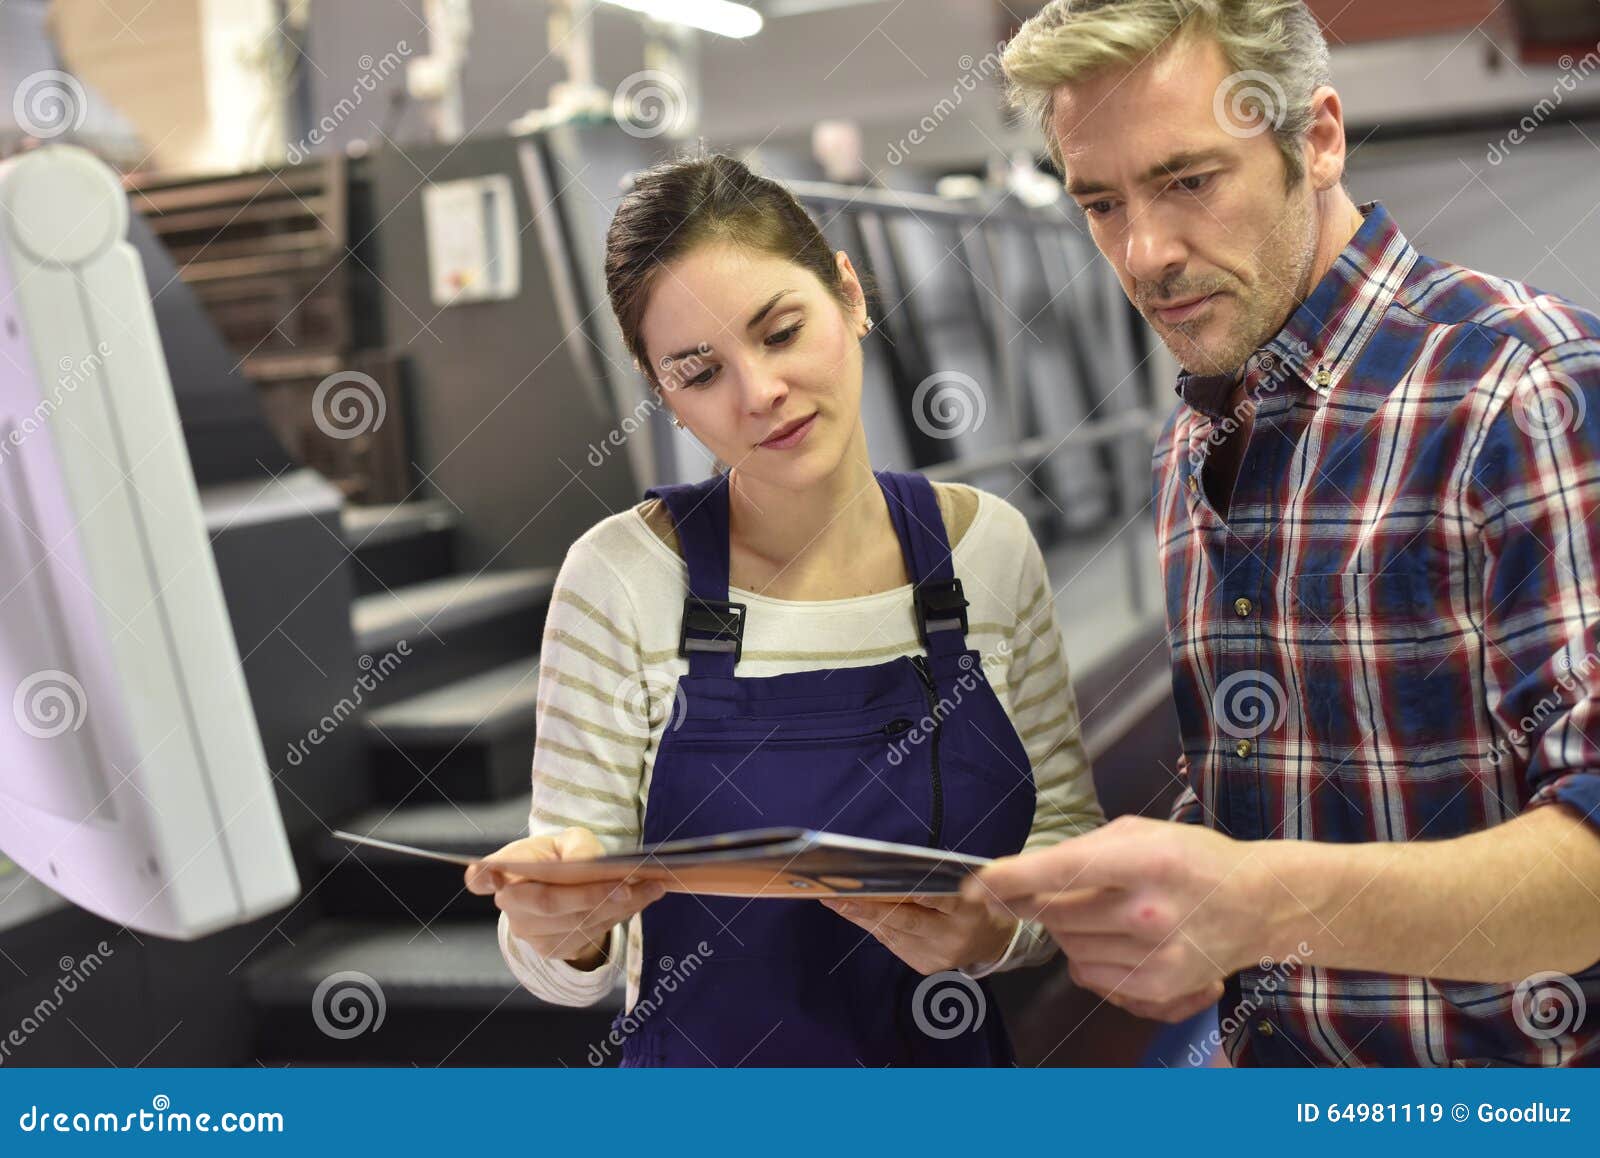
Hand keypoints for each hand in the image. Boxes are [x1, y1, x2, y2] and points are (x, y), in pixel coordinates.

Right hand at [464, 826, 665, 968]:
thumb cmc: (560, 857)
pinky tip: (644, 898)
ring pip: (576, 923)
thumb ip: (576, 847)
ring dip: (619, 906)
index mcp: (506, 869)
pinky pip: (590, 934)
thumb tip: (584, 864)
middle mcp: (511, 905)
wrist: (562, 889)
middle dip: (590, 895)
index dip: (484, 876)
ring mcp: (530, 933)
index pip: (484, 876)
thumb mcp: (569, 840)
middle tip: (627, 884)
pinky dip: (621, 916)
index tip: (484, 874)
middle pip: (548, 903)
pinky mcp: (553, 950)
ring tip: (651, 886)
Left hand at [820, 893, 1017, 975]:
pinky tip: (856, 913)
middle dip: (869, 907)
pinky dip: (875, 926)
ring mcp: (939, 955)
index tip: (879, 884)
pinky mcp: (926, 966)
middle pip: (907, 920)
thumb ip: (937, 879)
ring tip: (835, 900)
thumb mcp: (967, 883)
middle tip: (837, 895)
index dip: (908, 892)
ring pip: (893, 933)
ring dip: (862, 916)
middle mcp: (953, 936)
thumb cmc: (975, 900)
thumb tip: (889, 869)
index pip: (938, 898)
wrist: (994, 941)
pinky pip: (894, 943)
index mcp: (969, 910)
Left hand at [962, 815, 1269, 1019]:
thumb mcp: (1140, 833)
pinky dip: (1086, 955)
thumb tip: (1020, 876)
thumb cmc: (1192, 860)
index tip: (976, 884)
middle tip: (1065, 889)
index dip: (1010, 878)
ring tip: (1105, 911)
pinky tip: (1114, 938)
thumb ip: (1080, 851)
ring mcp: (1154, 955)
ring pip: (1066, 944)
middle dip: (1042, 900)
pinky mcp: (1157, 987)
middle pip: (1054, 912)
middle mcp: (1149, 911)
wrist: (1255, 904)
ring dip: (1067, 927)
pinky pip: (1086, 973)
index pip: (1061, 871)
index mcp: (1145, 860)